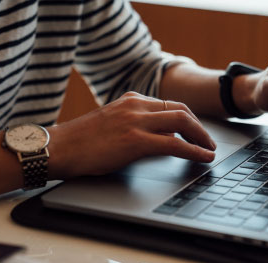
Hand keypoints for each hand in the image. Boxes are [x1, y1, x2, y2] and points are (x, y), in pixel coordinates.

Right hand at [48, 92, 215, 177]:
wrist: (58, 147)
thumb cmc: (80, 140)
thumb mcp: (111, 123)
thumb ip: (135, 124)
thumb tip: (160, 136)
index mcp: (130, 100)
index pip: (170, 104)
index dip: (188, 119)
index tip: (196, 130)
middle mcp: (136, 106)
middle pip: (181, 110)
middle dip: (199, 127)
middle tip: (208, 141)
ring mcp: (136, 121)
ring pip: (182, 123)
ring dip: (201, 137)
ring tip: (209, 150)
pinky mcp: (135, 141)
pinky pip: (175, 145)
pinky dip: (194, 151)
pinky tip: (203, 157)